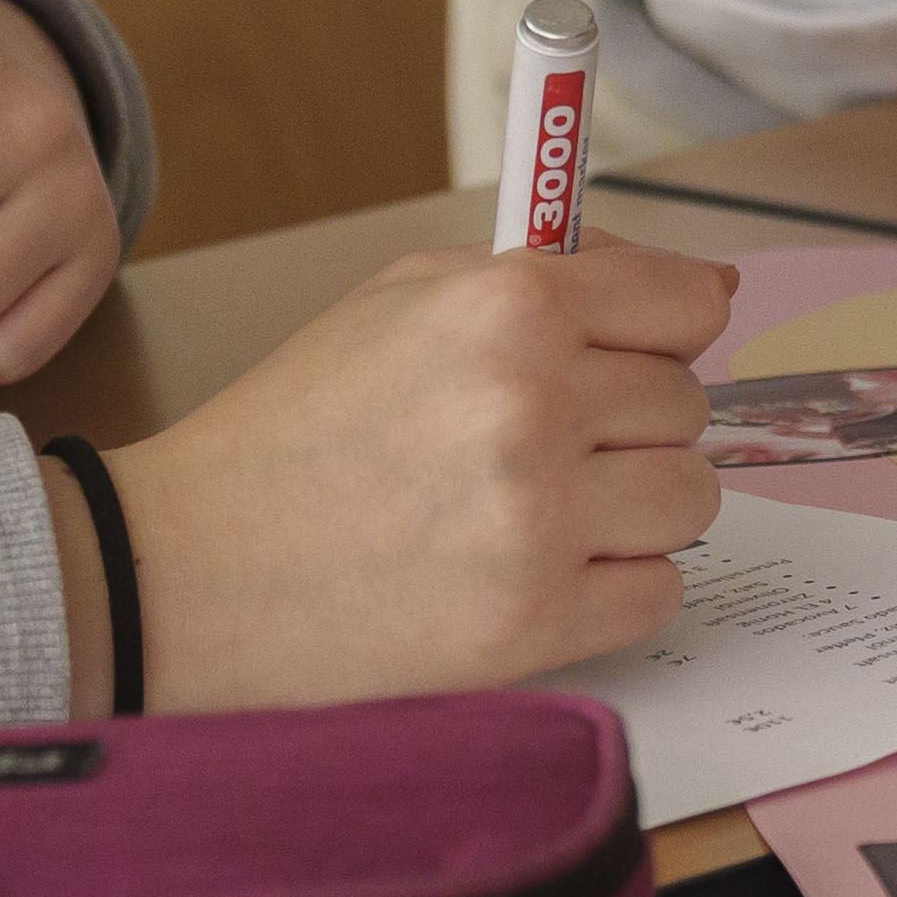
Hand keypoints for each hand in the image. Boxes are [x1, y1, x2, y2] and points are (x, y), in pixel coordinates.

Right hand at [99, 241, 739, 709]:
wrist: (184, 570)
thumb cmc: (299, 429)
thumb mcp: (408, 301)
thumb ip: (563, 273)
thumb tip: (712, 291)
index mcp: (507, 305)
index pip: (684, 306)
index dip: (658, 336)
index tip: (623, 360)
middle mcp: (531, 402)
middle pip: (685, 407)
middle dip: (627, 427)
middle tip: (539, 451)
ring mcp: (536, 519)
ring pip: (691, 499)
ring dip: (633, 511)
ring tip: (539, 515)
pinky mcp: (532, 623)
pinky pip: (660, 593)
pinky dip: (614, 589)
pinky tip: (535, 574)